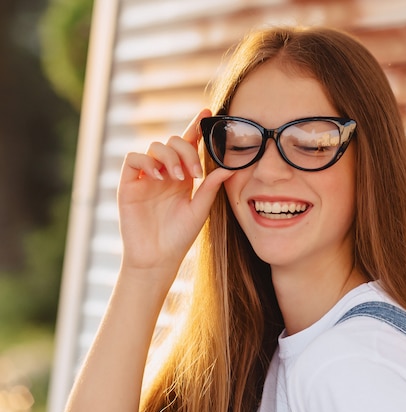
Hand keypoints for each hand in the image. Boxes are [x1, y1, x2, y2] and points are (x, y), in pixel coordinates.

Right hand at [117, 109, 232, 280]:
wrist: (157, 258)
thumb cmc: (180, 236)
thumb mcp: (200, 209)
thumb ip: (211, 187)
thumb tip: (230, 167)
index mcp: (183, 176)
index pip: (189, 145)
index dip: (196, 128)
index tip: (208, 113)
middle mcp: (164, 172)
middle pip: (173, 141)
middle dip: (186, 150)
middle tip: (194, 172)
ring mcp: (146, 177)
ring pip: (154, 146)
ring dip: (169, 156)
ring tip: (177, 177)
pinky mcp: (129, 184)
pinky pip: (133, 159)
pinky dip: (146, 162)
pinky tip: (158, 176)